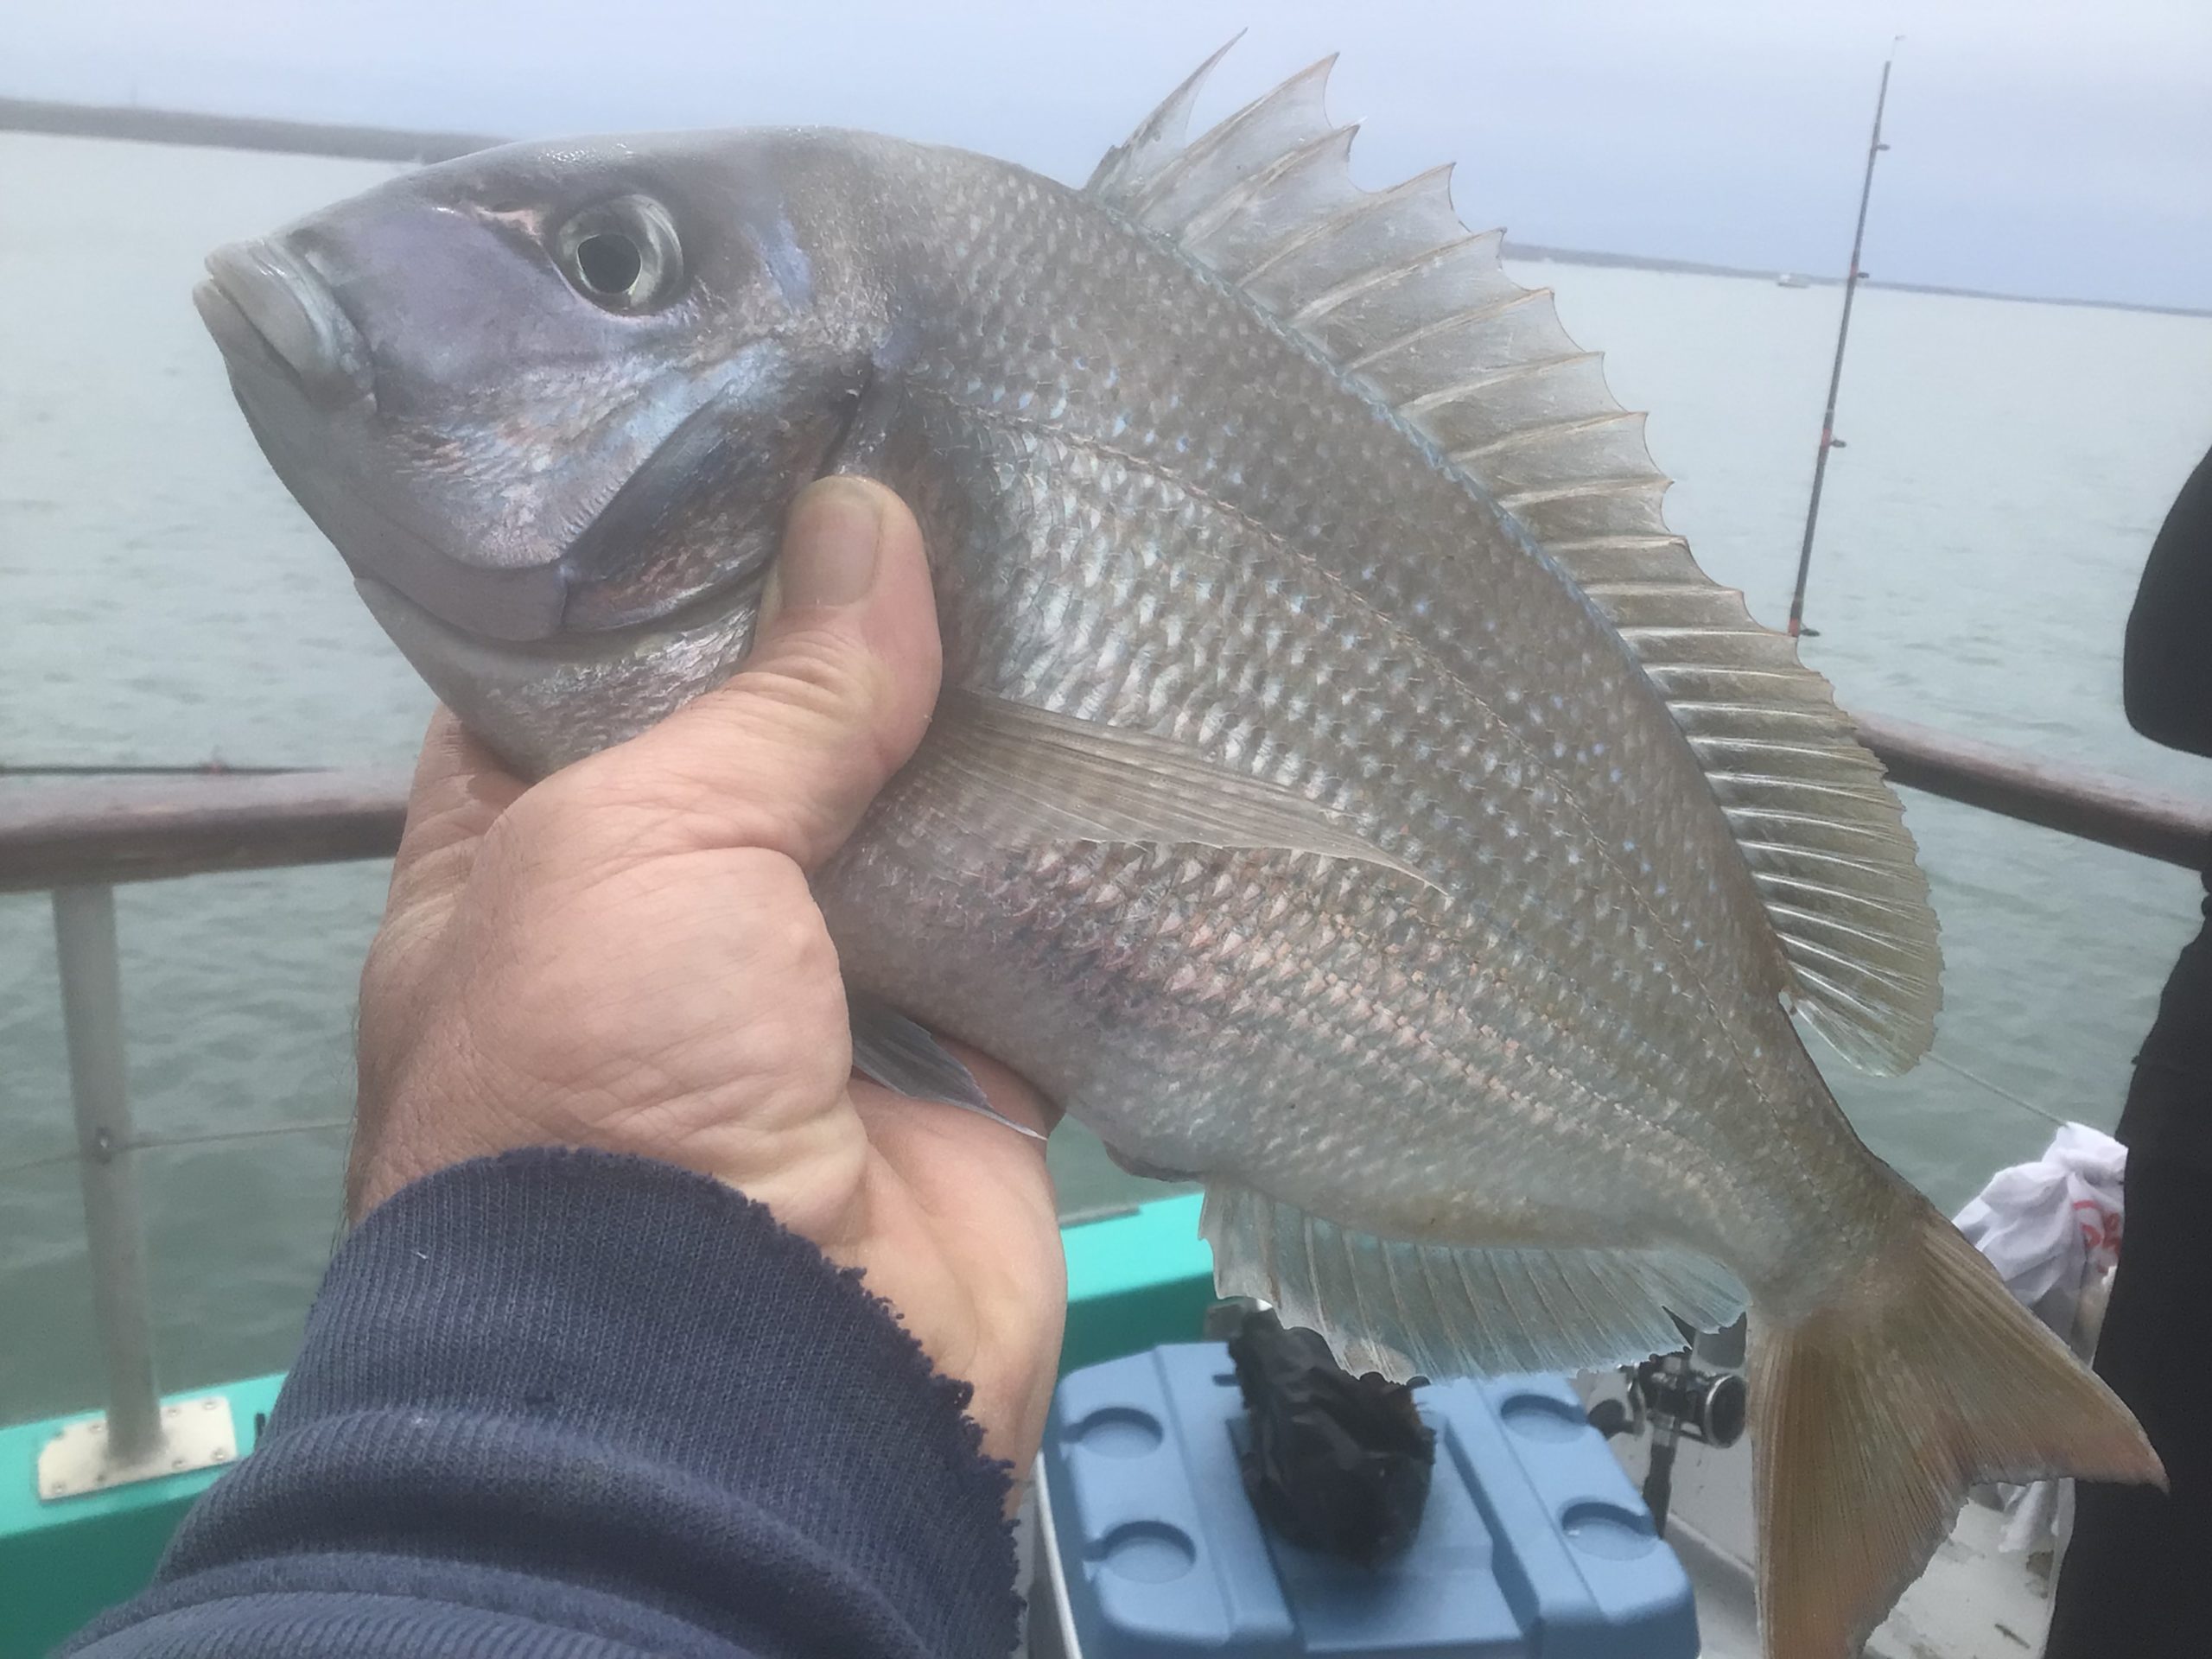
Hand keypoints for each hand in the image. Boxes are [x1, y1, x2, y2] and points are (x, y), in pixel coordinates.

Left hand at [350, 477, 1065, 1471]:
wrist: (740, 1376)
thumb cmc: (605, 1085)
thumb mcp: (638, 846)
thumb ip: (770, 700)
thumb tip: (870, 525)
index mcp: (522, 882)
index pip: (577, 697)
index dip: (666, 589)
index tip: (766, 466)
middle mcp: (667, 944)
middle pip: (770, 761)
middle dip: (850, 654)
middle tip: (946, 497)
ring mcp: (819, 1016)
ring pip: (910, 849)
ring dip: (976, 757)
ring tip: (1061, 584)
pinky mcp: (958, 1080)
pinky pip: (1027, 953)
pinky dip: (1075, 878)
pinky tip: (1134, 748)